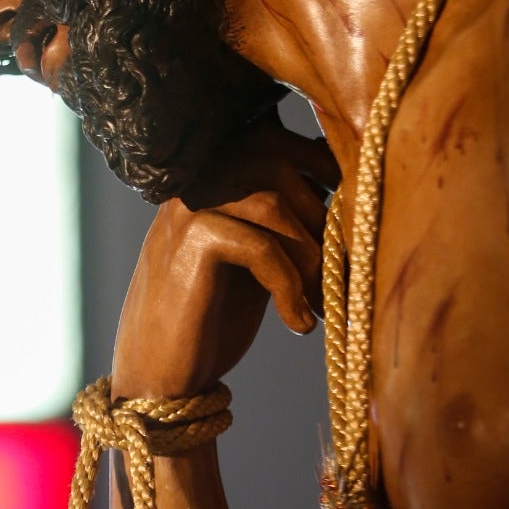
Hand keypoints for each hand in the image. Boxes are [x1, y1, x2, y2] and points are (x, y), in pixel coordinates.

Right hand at [112, 112, 335, 399]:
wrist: (158, 374)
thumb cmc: (212, 314)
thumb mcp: (254, 256)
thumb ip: (282, 218)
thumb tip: (345, 188)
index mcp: (207, 176)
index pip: (268, 135)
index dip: (316, 161)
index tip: (349, 208)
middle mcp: (193, 181)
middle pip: (273, 158)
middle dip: (319, 212)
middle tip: (341, 267)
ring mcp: (187, 208)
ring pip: (272, 202)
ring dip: (310, 254)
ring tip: (320, 300)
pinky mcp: (189, 244)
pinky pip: (259, 246)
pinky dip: (290, 285)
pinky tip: (298, 323)